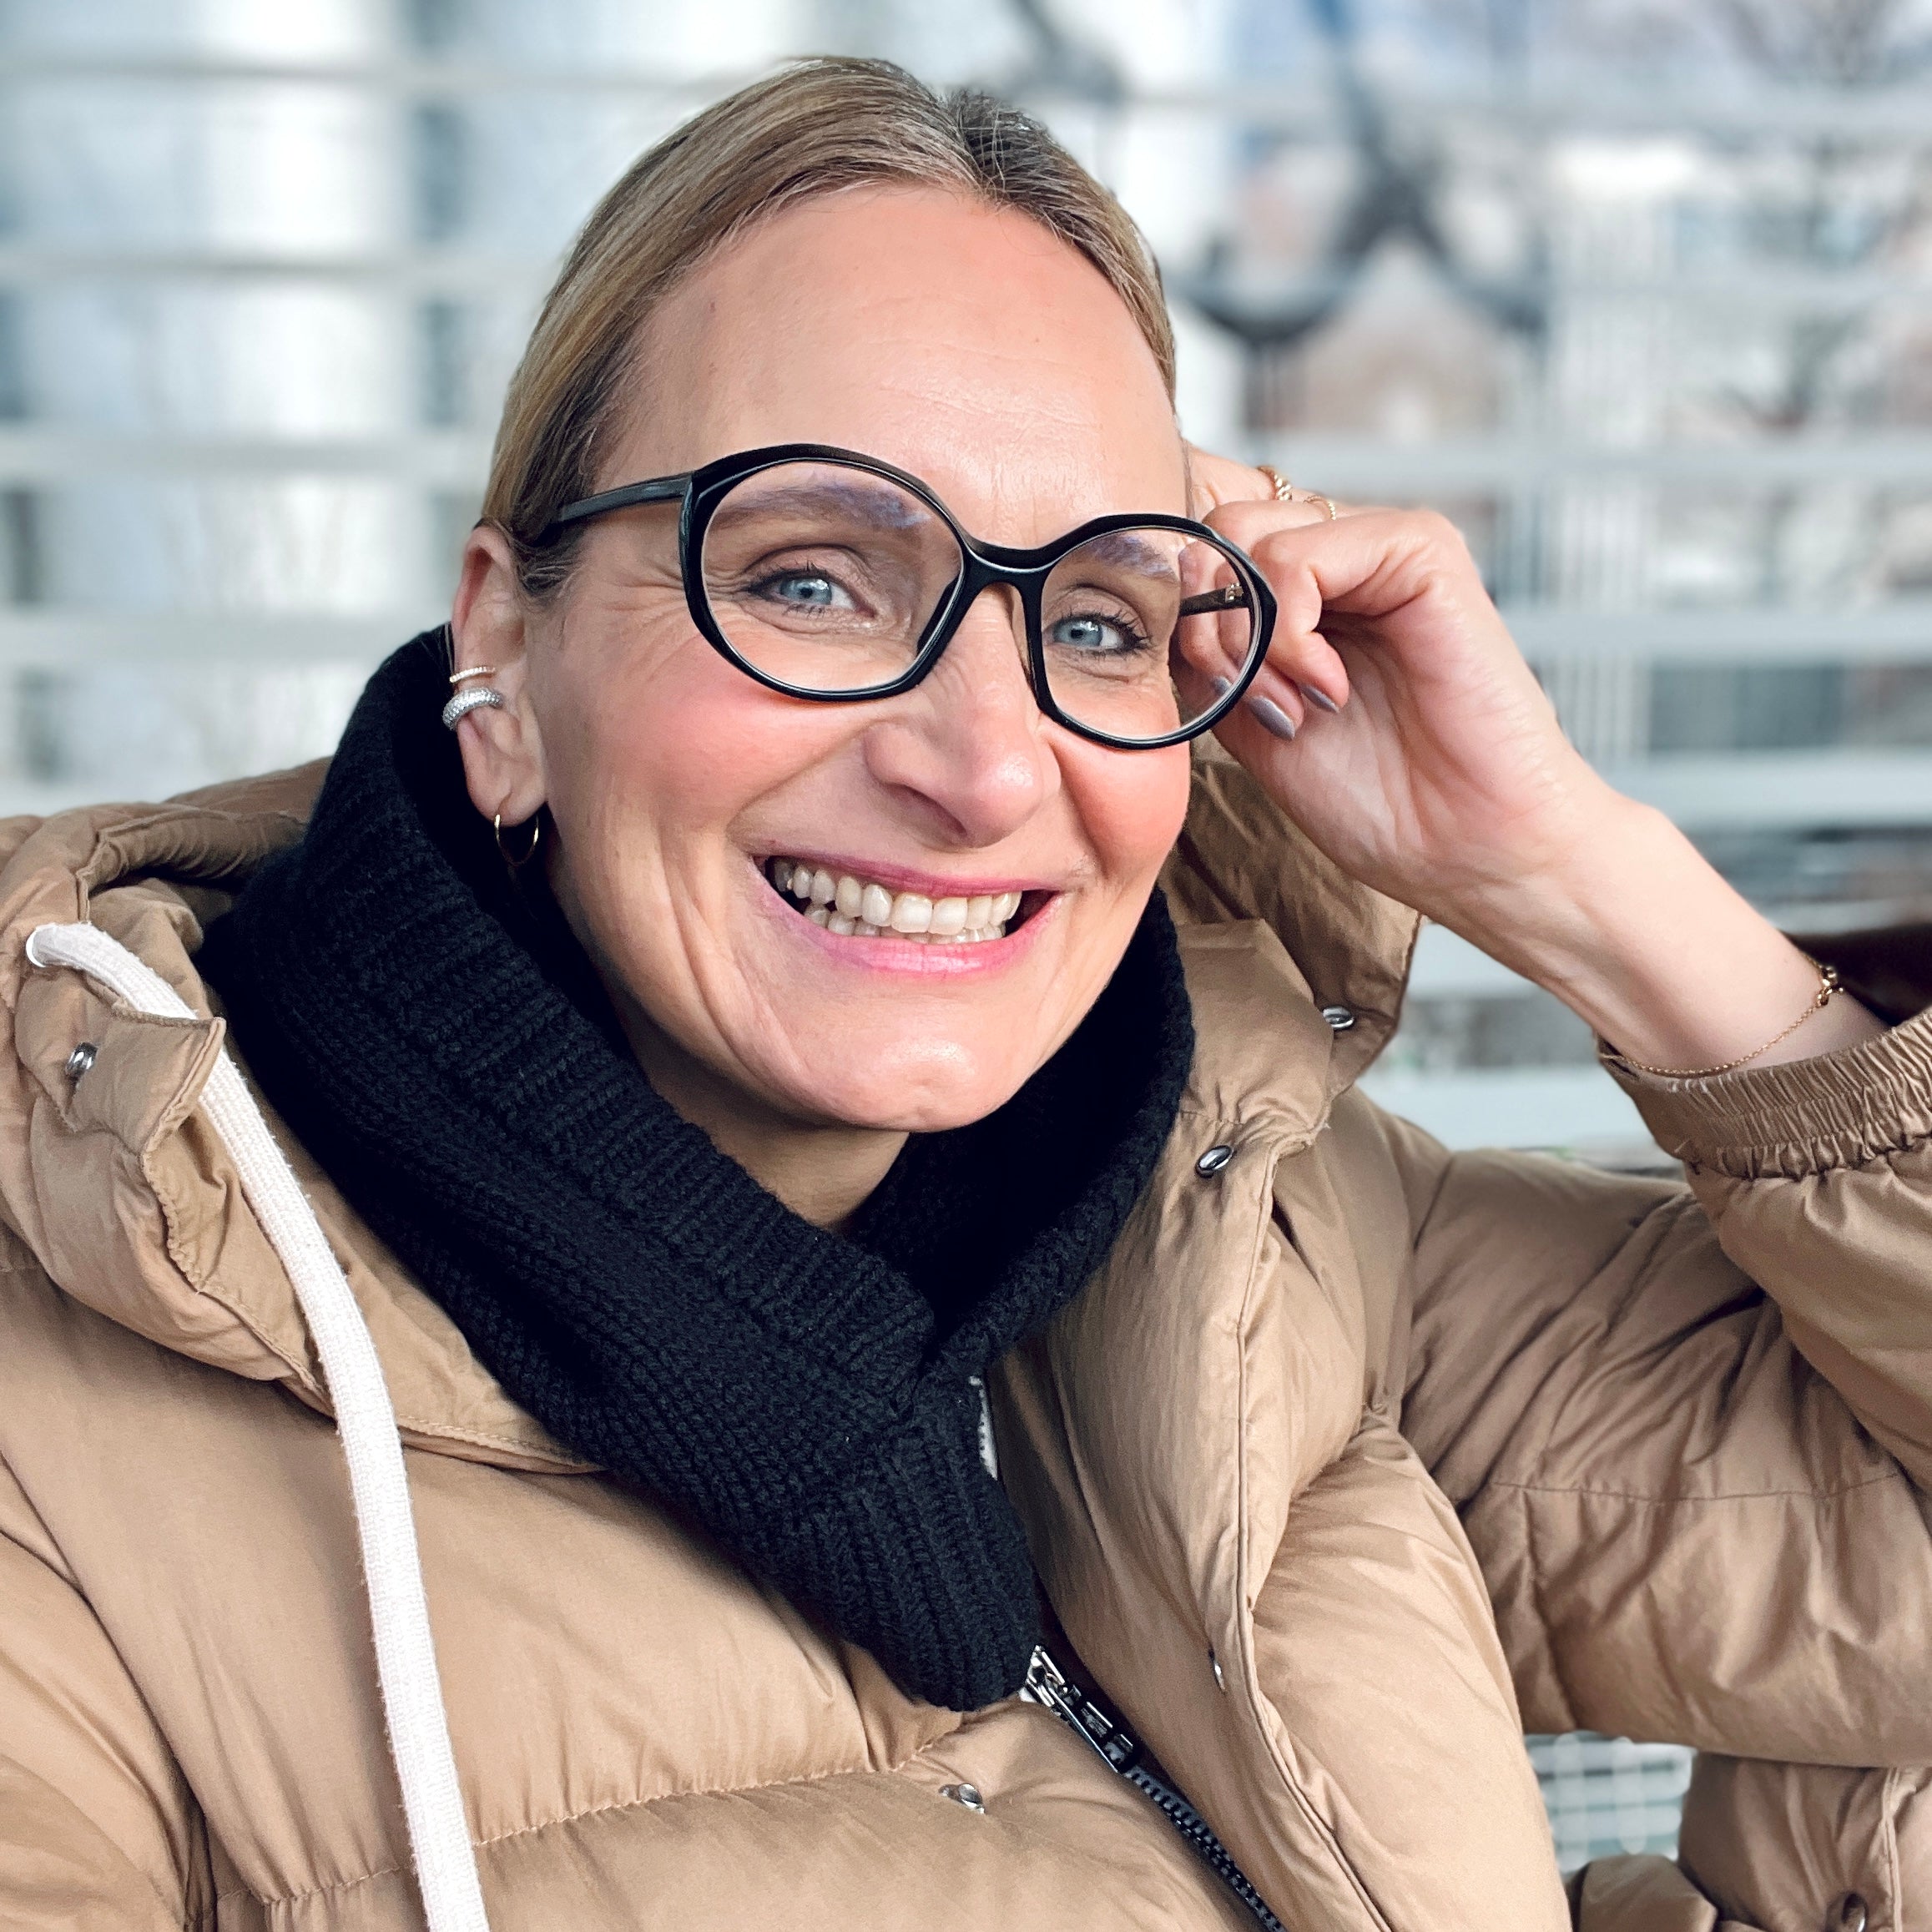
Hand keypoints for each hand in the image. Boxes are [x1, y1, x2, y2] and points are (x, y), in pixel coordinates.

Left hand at [1187, 447, 1883, 1071]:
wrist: (1467, 846)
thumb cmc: (1375, 799)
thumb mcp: (1246, 718)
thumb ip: (1205, 647)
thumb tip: (1160, 580)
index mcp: (1301, 594)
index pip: (1197, 550)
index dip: (1176, 615)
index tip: (1212, 697)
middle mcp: (1340, 558)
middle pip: (1208, 535)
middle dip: (1203, 627)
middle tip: (1251, 703)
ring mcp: (1379, 548)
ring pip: (1242, 536)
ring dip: (1244, 637)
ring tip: (1293, 706)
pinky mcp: (1421, 551)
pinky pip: (1298, 553)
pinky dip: (1287, 630)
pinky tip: (1327, 688)